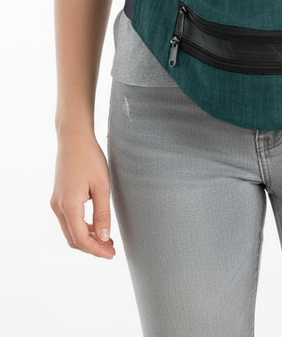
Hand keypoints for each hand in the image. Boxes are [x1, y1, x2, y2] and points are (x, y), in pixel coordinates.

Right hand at [50, 132, 115, 258]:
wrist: (74, 139)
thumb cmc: (90, 159)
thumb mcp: (102, 186)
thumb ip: (103, 213)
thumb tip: (104, 237)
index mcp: (68, 206)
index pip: (81, 239)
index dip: (97, 250)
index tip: (112, 254)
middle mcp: (58, 207)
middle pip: (73, 239)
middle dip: (92, 248)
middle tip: (112, 250)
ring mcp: (57, 202)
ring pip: (70, 230)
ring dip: (88, 238)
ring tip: (108, 240)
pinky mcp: (60, 197)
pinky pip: (70, 220)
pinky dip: (83, 227)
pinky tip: (98, 226)